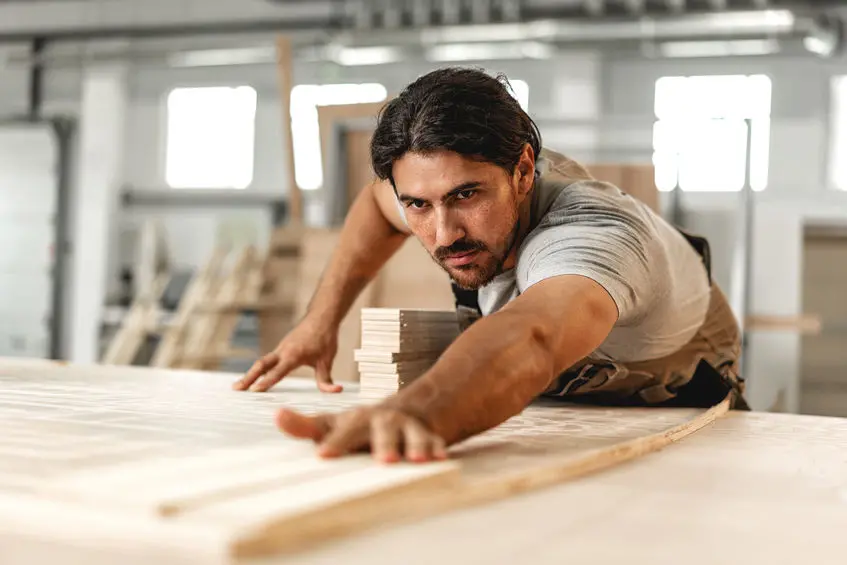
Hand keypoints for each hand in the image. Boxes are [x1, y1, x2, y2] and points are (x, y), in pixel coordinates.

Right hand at [233, 316, 340, 392]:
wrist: (321, 317)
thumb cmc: (324, 337)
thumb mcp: (327, 359)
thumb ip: (327, 378)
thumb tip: (335, 390)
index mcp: (293, 355)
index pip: (277, 371)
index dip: (266, 381)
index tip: (254, 391)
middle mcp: (283, 351)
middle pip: (261, 365)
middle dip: (248, 377)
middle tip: (236, 389)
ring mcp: (280, 349)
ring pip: (261, 362)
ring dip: (249, 374)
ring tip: (237, 387)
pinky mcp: (281, 348)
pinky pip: (266, 360)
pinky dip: (257, 369)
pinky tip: (251, 377)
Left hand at [275, 405, 447, 462]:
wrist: (405, 411)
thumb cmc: (362, 426)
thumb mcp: (333, 424)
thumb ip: (305, 426)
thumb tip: (277, 417)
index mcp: (358, 419)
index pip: (345, 430)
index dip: (336, 442)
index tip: (325, 455)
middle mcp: (383, 420)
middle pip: (383, 430)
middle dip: (384, 444)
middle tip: (384, 461)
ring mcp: (407, 427)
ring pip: (412, 435)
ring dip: (415, 446)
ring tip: (418, 459)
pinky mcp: (427, 436)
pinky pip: (434, 442)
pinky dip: (437, 449)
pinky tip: (439, 458)